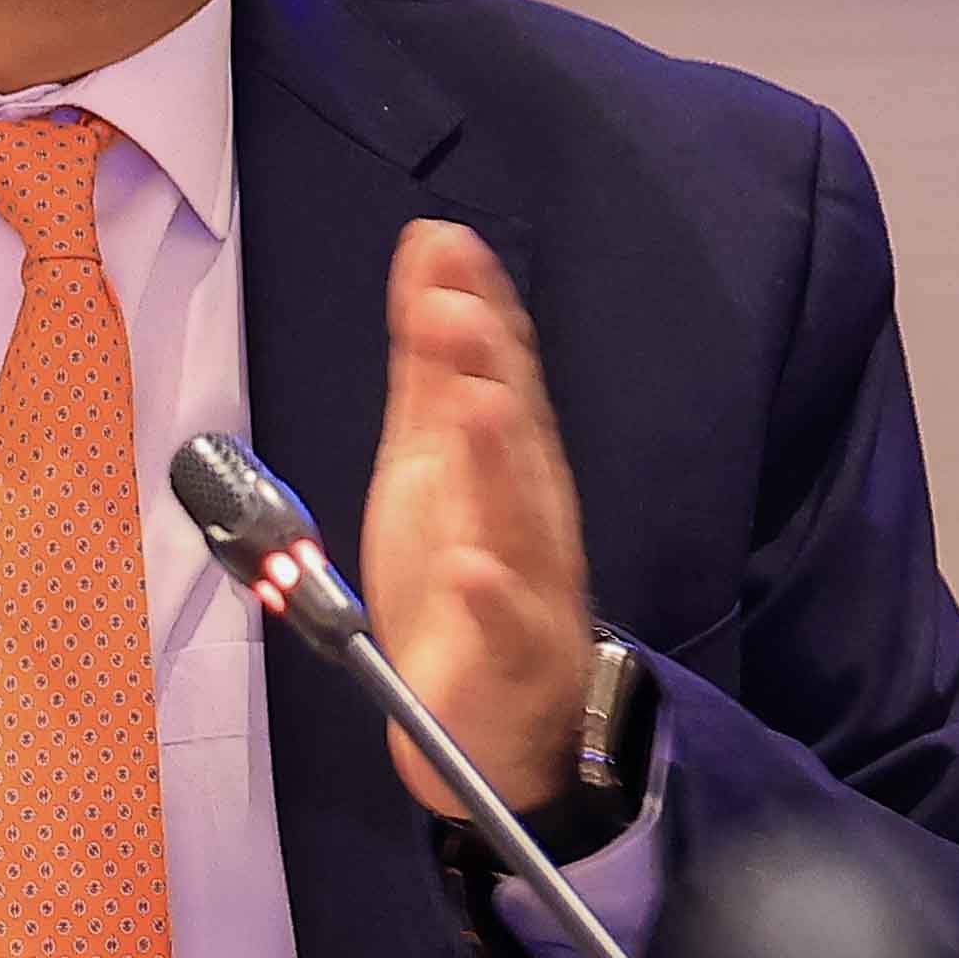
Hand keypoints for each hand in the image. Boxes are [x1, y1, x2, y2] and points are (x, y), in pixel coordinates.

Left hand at [366, 221, 597, 818]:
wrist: (503, 712)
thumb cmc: (465, 572)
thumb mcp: (432, 458)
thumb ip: (431, 364)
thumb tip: (431, 257)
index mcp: (505, 459)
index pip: (498, 370)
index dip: (476, 308)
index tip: (445, 245)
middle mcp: (526, 506)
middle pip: (512, 430)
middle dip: (485, 366)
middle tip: (452, 303)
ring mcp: (527, 577)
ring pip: (515, 514)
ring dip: (498, 459)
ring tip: (476, 404)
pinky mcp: (510, 650)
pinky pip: (505, 620)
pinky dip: (489, 593)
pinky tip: (471, 566)